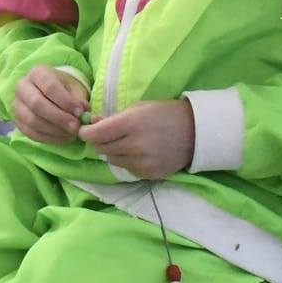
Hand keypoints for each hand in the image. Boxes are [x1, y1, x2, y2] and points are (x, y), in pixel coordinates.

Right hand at [12, 65, 90, 143]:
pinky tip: (64, 138)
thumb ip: (79, 100)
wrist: (51, 94)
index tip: (80, 112)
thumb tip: (84, 114)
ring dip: (55, 130)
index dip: (66, 101)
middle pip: (37, 104)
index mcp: (37, 73)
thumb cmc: (64, 89)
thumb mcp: (74, 88)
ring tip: (72, 133)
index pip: (49, 87)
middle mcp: (22, 87)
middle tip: (76, 127)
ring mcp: (17, 105)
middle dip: (59, 118)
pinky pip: (31, 133)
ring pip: (32, 120)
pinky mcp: (18, 121)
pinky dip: (49, 138)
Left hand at [79, 98, 195, 178]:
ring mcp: (143, 162)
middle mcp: (135, 146)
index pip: (95, 135)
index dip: (86, 132)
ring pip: (112, 160)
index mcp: (131, 124)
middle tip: (107, 134)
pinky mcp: (149, 174)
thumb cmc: (164, 114)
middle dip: (99, 141)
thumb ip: (113, 117)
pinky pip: (127, 169)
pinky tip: (139, 152)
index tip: (86, 130)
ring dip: (113, 151)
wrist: (195, 132)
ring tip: (126, 142)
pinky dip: (127, 161)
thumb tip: (92, 124)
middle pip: (101, 149)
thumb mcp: (137, 108)